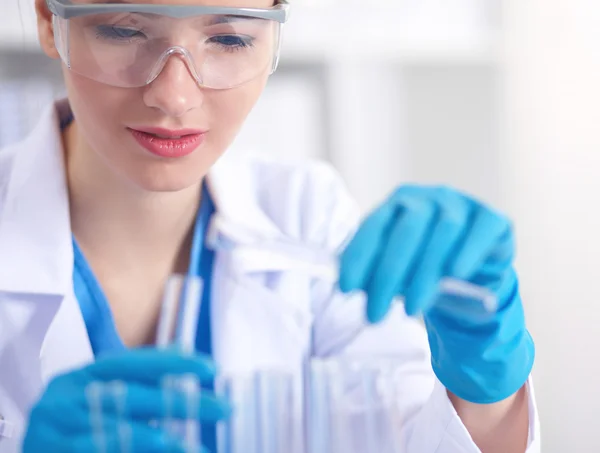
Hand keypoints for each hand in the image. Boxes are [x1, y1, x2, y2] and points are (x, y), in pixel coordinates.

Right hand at [22, 348, 231, 452]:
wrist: (35, 451)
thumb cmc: (78, 418)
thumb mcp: (102, 391)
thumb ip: (140, 375)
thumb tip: (186, 349)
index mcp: (83, 375)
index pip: (130, 362)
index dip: (170, 363)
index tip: (210, 367)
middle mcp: (68, 398)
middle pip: (129, 397)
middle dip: (179, 403)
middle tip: (223, 408)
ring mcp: (57, 431)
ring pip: (116, 435)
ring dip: (159, 441)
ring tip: (194, 448)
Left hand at [339, 185, 533, 402]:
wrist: (475, 274)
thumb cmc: (427, 270)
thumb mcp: (398, 273)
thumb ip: (377, 274)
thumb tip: (351, 286)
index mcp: (397, 205)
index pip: (374, 226)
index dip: (359, 257)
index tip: (346, 289)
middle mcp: (427, 198)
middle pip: (406, 230)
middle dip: (388, 275)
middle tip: (376, 313)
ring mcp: (461, 204)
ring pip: (443, 231)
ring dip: (425, 273)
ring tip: (411, 308)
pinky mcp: (492, 218)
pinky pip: (481, 229)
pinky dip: (468, 251)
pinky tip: (455, 273)